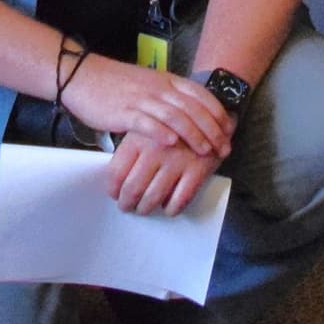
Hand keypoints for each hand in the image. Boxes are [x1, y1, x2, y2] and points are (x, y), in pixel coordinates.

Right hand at [61, 55, 235, 163]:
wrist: (83, 76)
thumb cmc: (115, 85)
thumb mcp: (148, 85)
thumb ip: (167, 97)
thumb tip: (187, 116)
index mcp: (167, 81)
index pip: (200, 95)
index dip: (217, 113)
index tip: (229, 131)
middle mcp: (159, 88)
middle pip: (193, 108)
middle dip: (212, 129)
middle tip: (223, 148)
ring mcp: (142, 99)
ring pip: (175, 116)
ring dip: (193, 134)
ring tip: (205, 151)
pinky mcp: (124, 111)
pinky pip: (146, 122)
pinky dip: (161, 132)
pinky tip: (171, 143)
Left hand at [108, 129, 226, 215]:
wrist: (211, 115)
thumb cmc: (175, 125)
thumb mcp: (148, 127)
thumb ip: (132, 148)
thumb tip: (117, 178)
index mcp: (139, 137)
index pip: (116, 172)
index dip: (113, 189)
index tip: (115, 194)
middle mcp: (156, 150)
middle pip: (132, 189)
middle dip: (127, 203)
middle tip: (127, 206)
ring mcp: (177, 161)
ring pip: (153, 198)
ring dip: (146, 208)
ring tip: (144, 208)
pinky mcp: (197, 170)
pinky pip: (179, 200)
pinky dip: (171, 208)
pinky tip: (168, 206)